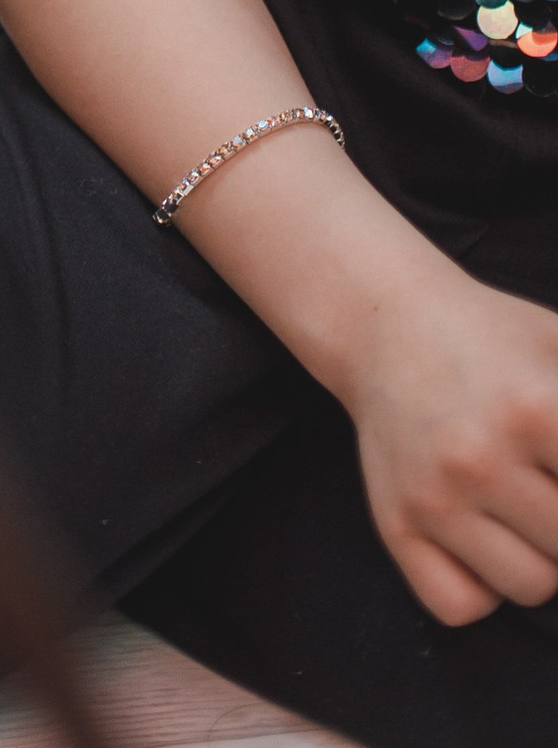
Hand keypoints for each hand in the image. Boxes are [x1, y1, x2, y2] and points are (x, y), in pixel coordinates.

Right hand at [342, 262, 557, 623]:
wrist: (385, 321)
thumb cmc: (496, 340)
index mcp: (534, 406)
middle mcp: (479, 456)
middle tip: (548, 481)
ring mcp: (433, 496)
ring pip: (532, 587)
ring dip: (540, 556)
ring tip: (520, 503)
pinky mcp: (393, 524)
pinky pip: (463, 605)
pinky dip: (481, 585)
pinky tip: (478, 532)